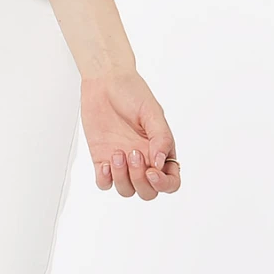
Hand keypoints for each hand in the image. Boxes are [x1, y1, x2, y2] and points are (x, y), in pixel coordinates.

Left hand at [80, 67, 179, 199]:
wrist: (105, 82)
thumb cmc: (132, 93)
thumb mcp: (152, 112)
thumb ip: (160, 137)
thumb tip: (161, 163)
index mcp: (161, 151)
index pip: (171, 182)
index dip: (164, 184)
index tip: (152, 170)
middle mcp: (144, 161)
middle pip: (148, 192)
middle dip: (140, 180)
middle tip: (132, 152)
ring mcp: (122, 162)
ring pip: (127, 190)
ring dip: (122, 177)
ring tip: (117, 152)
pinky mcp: (102, 160)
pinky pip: (104, 183)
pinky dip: (105, 180)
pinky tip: (105, 163)